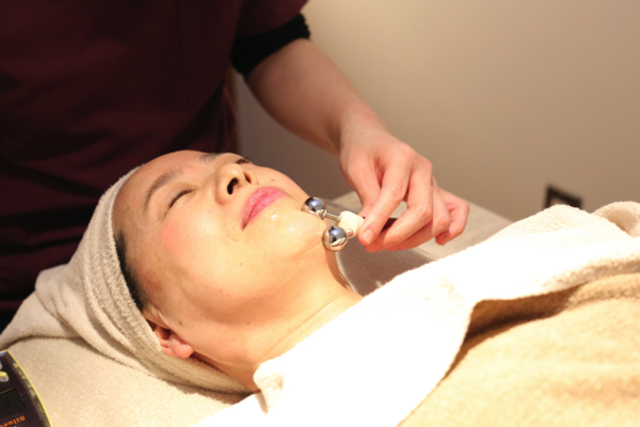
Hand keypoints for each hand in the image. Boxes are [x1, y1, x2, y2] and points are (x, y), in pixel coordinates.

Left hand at [340, 130, 468, 250]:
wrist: (371, 140)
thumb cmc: (363, 151)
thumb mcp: (356, 169)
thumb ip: (367, 198)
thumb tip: (369, 228)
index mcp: (402, 158)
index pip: (395, 195)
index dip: (379, 221)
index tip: (365, 238)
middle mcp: (423, 169)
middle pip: (423, 211)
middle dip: (398, 235)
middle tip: (372, 244)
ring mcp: (433, 181)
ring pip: (440, 218)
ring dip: (415, 239)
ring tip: (388, 244)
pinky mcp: (436, 192)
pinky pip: (457, 211)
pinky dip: (452, 228)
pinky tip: (438, 240)